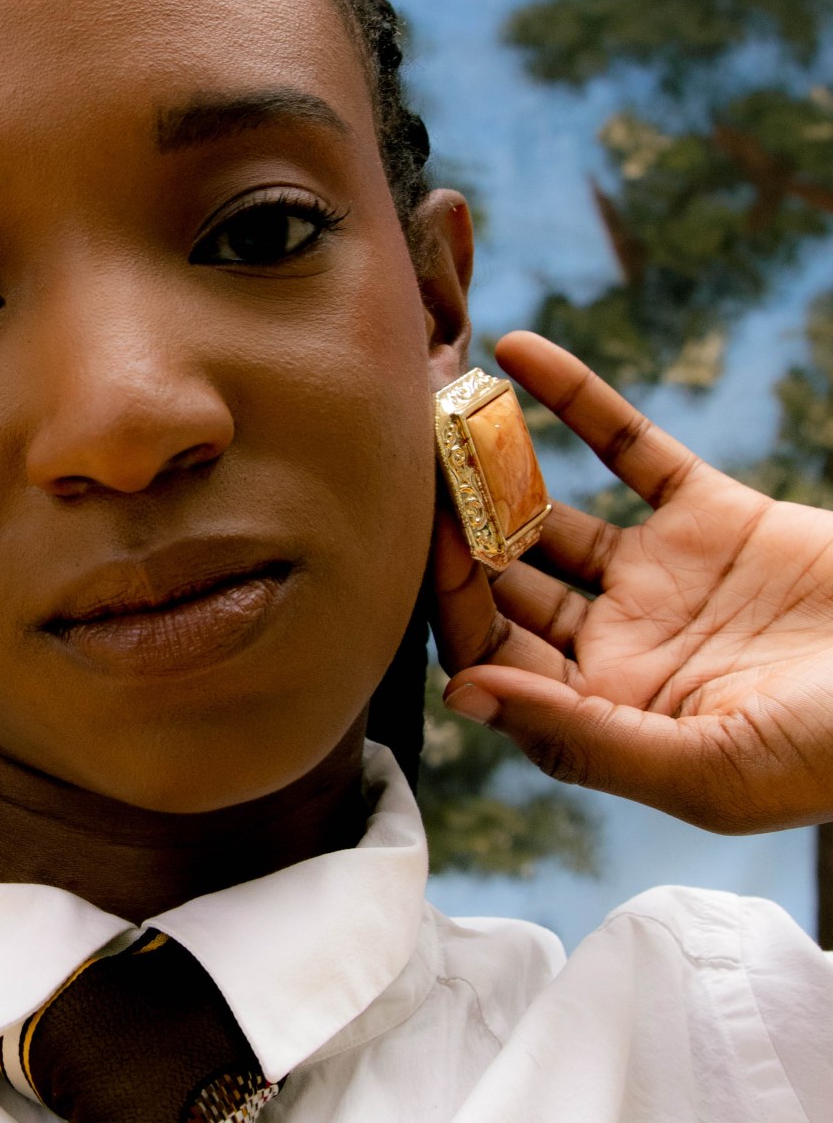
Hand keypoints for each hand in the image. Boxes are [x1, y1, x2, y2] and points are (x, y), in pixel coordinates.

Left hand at [436, 331, 832, 833]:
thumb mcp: (708, 771)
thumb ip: (583, 736)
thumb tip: (465, 695)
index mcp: (602, 711)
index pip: (492, 654)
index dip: (453, 607)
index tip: (427, 549)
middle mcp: (615, 645)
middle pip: (504, 583)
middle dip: (453, 533)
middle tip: (411, 470)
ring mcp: (659, 577)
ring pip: (549, 514)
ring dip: (493, 468)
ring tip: (442, 411)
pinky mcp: (710, 516)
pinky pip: (628, 449)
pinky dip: (576, 401)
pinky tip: (518, 351)